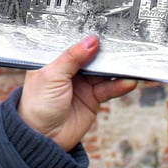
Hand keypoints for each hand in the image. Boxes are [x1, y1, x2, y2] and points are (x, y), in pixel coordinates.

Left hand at [17, 35, 136, 150]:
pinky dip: (119, 85)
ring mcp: (81, 83)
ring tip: (130, 62)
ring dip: (115, 68)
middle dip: (105, 51)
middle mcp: (68, 70)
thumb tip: (91, 40)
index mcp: (53, 59)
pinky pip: (109, 88)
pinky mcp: (92, 98)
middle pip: (91, 56)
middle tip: (122, 42)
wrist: (43, 138)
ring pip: (103, 71)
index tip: (103, 28)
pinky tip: (127, 81)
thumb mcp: (52, 76)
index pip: (73, 43)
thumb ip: (72, 58)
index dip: (86, 37)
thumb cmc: (38, 105)